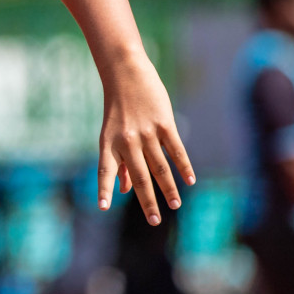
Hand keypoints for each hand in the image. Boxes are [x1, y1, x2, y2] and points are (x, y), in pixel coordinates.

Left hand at [96, 53, 194, 223]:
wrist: (125, 72)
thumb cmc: (118, 108)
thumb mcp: (111, 133)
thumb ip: (118, 162)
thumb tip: (123, 191)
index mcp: (108, 143)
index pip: (105, 170)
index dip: (104, 188)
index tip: (103, 207)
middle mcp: (126, 140)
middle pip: (139, 176)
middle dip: (147, 200)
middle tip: (154, 221)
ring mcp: (146, 132)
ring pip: (160, 167)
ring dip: (168, 188)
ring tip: (175, 205)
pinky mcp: (164, 123)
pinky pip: (176, 150)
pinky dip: (184, 166)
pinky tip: (190, 180)